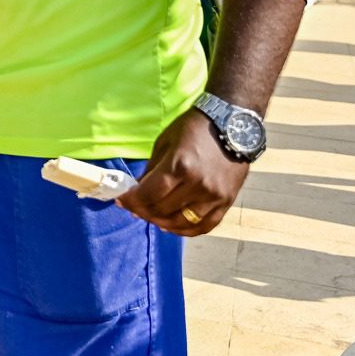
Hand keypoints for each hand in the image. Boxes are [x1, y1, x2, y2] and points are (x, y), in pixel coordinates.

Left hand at [116, 109, 248, 236]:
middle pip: (163, 210)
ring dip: (162, 223)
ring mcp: (214, 196)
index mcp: (180, 165)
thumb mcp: (165, 143)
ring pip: (182, 222)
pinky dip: (186, 230)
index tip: (121, 201)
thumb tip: (137, 191)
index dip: (131, 201)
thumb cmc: (194, 129)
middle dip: (142, 211)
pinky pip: (205, 226)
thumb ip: (150, 171)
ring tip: (151, 217)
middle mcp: (198, 184)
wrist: (233, 125)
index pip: (149, 194)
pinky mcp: (227, 202)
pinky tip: (173, 226)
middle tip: (134, 208)